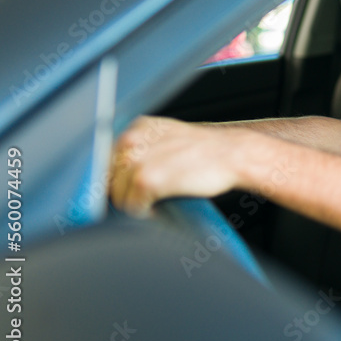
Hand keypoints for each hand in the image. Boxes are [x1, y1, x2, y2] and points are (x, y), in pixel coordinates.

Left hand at [109, 116, 246, 216]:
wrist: (233, 155)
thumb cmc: (206, 151)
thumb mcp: (169, 136)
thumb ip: (143, 146)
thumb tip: (118, 168)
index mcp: (137, 128)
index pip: (106, 159)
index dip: (116, 177)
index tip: (124, 188)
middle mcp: (132, 140)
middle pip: (108, 178)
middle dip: (124, 192)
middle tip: (146, 197)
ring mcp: (138, 160)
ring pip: (118, 195)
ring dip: (134, 204)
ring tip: (154, 202)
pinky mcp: (147, 181)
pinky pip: (132, 207)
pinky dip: (144, 213)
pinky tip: (159, 207)